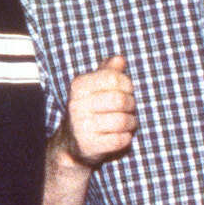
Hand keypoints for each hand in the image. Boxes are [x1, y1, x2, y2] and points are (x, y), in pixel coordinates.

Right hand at [57, 54, 136, 168]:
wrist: (72, 144)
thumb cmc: (90, 111)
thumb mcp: (95, 88)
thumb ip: (108, 72)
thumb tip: (119, 59)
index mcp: (79, 86)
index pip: (114, 78)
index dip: (127, 85)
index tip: (126, 91)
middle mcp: (76, 104)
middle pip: (121, 99)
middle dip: (131, 105)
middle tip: (129, 110)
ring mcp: (80, 126)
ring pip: (122, 121)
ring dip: (131, 123)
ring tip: (127, 123)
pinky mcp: (88, 145)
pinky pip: (120, 140)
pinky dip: (126, 138)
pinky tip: (120, 136)